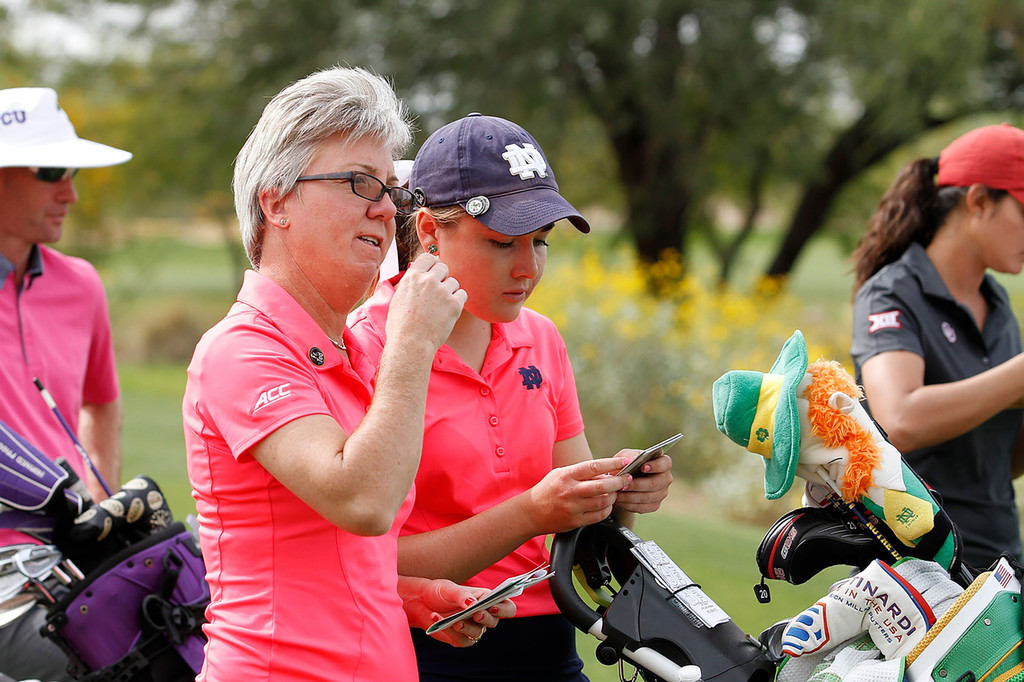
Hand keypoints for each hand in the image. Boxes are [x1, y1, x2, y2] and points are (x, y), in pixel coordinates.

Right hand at [386, 253, 466, 352]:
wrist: (410, 343)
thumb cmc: (401, 326)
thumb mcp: (398, 298)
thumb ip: (410, 284)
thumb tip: (415, 276)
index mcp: (412, 277)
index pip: (428, 257)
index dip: (432, 264)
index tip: (434, 273)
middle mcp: (428, 280)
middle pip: (443, 267)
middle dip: (443, 277)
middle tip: (439, 292)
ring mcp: (442, 291)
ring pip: (454, 282)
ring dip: (450, 291)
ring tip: (440, 307)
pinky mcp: (454, 303)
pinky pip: (463, 294)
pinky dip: (458, 301)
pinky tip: (449, 311)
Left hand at [399, 576, 515, 647]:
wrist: (420, 602)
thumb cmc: (439, 591)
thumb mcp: (449, 589)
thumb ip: (462, 596)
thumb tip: (473, 603)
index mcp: (485, 599)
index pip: (505, 606)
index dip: (503, 608)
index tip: (492, 606)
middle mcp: (481, 614)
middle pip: (494, 622)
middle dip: (486, 619)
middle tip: (476, 614)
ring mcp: (471, 627)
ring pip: (478, 633)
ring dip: (467, 627)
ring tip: (454, 621)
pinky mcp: (459, 638)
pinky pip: (461, 640)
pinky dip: (449, 631)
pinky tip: (436, 618)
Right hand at [525, 457, 629, 533]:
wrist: (531, 512)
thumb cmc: (548, 490)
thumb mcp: (561, 474)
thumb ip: (581, 472)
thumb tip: (606, 472)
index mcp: (567, 476)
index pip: (594, 467)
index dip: (613, 463)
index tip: (625, 462)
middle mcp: (570, 491)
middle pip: (602, 486)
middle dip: (619, 482)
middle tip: (627, 479)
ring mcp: (572, 508)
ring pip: (603, 502)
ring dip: (614, 497)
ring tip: (615, 492)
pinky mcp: (575, 521)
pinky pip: (598, 516)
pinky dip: (607, 510)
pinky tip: (607, 505)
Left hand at [614, 449, 672, 513]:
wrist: (624, 479)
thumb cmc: (627, 463)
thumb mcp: (625, 456)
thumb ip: (628, 456)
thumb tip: (631, 461)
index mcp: (663, 463)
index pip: (665, 464)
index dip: (655, 466)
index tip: (643, 467)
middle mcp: (666, 478)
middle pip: (655, 483)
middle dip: (637, 485)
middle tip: (622, 485)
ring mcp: (662, 493)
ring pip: (647, 497)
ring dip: (630, 496)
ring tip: (617, 493)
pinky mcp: (654, 505)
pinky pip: (642, 507)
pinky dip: (628, 504)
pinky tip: (618, 500)